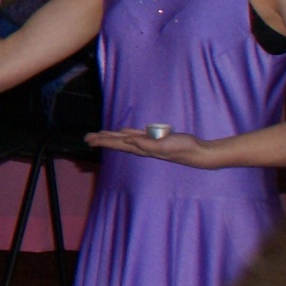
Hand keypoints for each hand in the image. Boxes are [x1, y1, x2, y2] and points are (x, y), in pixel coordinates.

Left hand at [87, 127, 222, 166]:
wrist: (197, 152)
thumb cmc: (181, 149)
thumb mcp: (163, 146)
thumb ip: (146, 144)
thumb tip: (127, 140)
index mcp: (141, 148)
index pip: (117, 144)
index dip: (103, 141)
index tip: (89, 140)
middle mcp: (142, 146)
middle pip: (117, 142)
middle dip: (102, 139)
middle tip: (87, 138)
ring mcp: (148, 142)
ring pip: (125, 138)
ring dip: (112, 136)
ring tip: (99, 135)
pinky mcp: (156, 138)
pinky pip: (136, 135)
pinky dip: (126, 133)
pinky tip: (121, 133)